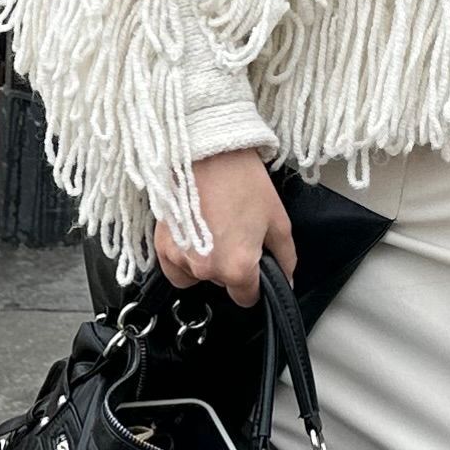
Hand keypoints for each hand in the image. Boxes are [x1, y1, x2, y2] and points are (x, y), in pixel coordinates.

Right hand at [152, 151, 293, 305]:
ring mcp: (181, 259)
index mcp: (238, 267)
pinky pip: (175, 268)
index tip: (254, 267)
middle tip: (235, 234)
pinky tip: (194, 236)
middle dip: (230, 267)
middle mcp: (207, 270)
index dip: (255, 284)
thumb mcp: (277, 220)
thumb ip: (285, 257)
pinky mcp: (161, 245)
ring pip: (198, 277)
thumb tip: (287, 279)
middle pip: (222, 285)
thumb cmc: (241, 179)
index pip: (247, 298)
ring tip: (213, 230)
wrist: (206, 151)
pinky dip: (184, 259)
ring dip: (206, 263)